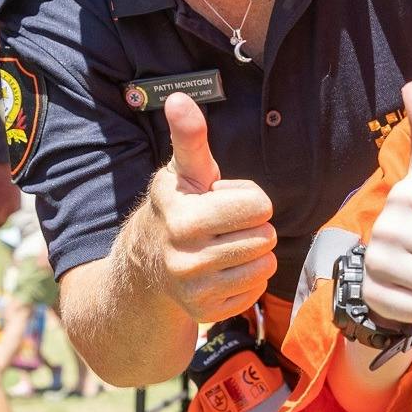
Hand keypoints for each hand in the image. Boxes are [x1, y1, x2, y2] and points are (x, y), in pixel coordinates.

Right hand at [148, 94, 277, 321]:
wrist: (145, 265)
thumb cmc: (176, 207)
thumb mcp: (182, 171)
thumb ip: (189, 137)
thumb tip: (180, 99)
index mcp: (183, 219)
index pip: (260, 205)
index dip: (246, 198)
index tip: (220, 199)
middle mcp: (186, 259)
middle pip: (265, 237)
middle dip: (251, 226)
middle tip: (222, 225)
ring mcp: (195, 290)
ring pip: (265, 265)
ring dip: (252, 252)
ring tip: (223, 244)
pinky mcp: (206, 312)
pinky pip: (255, 290)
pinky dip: (245, 278)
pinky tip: (221, 268)